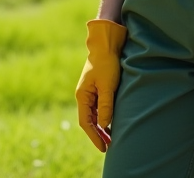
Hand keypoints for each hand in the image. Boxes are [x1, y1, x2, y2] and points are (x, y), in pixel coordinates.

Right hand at [75, 18, 128, 151]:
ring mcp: (90, 93)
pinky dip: (104, 118)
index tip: (103, 147)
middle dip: (98, 134)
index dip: (94, 136)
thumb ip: (105, 106)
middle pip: (89, 121)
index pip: (86, 122)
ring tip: (111, 138)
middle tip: (109, 147)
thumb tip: (104, 126)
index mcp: (82, 96)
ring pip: (94, 115)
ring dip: (101, 127)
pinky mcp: (97, 89)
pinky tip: (111, 123)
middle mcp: (84, 96)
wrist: (106, 45)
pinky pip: (99, 108)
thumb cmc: (106, 64)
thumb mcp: (107, 86)